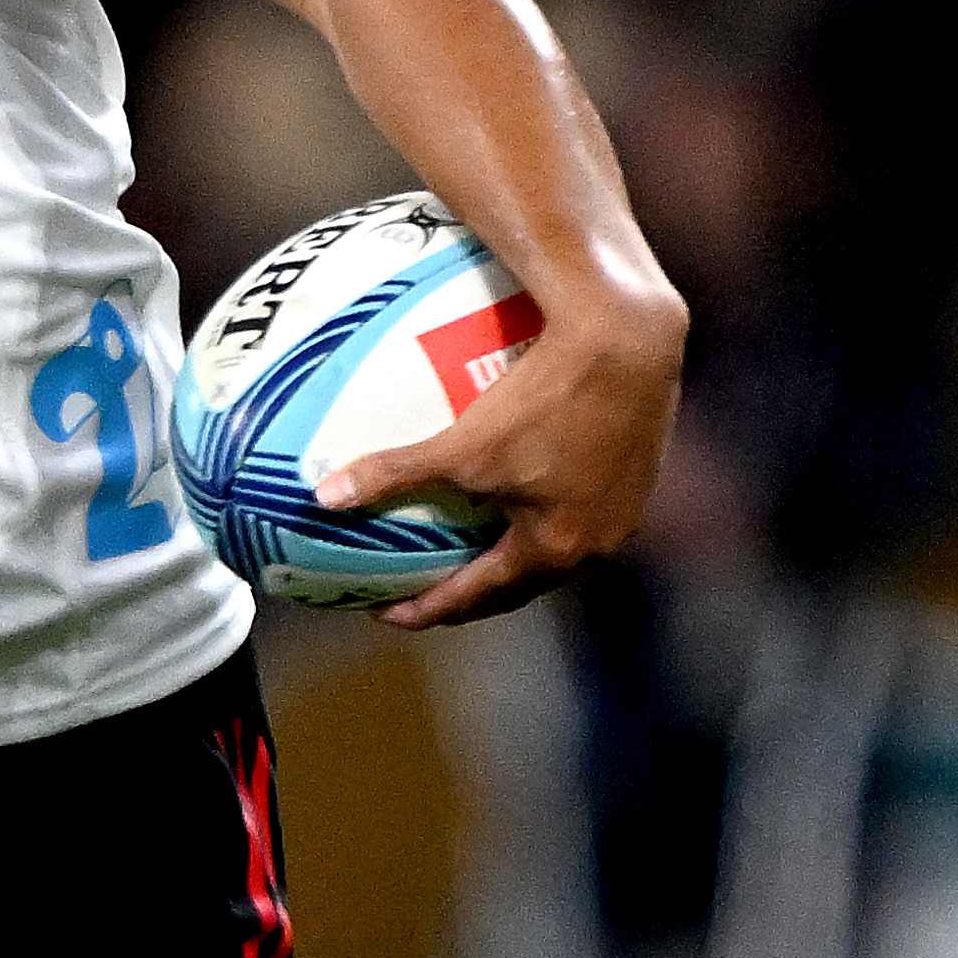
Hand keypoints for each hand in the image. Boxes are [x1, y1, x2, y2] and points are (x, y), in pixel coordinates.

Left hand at [323, 294, 684, 629]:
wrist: (627, 344)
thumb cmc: (544, 402)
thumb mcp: (463, 446)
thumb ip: (397, 473)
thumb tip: (324, 497)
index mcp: (555, 548)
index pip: (479, 596)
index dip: (429, 608)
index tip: (388, 612)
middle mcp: (597, 541)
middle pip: (519, 584)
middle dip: (468, 593)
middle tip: (419, 591)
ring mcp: (622, 508)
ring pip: (551, 547)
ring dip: (507, 555)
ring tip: (463, 549)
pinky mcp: (633, 469)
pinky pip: (571, 506)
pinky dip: (533, 514)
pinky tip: (511, 492)